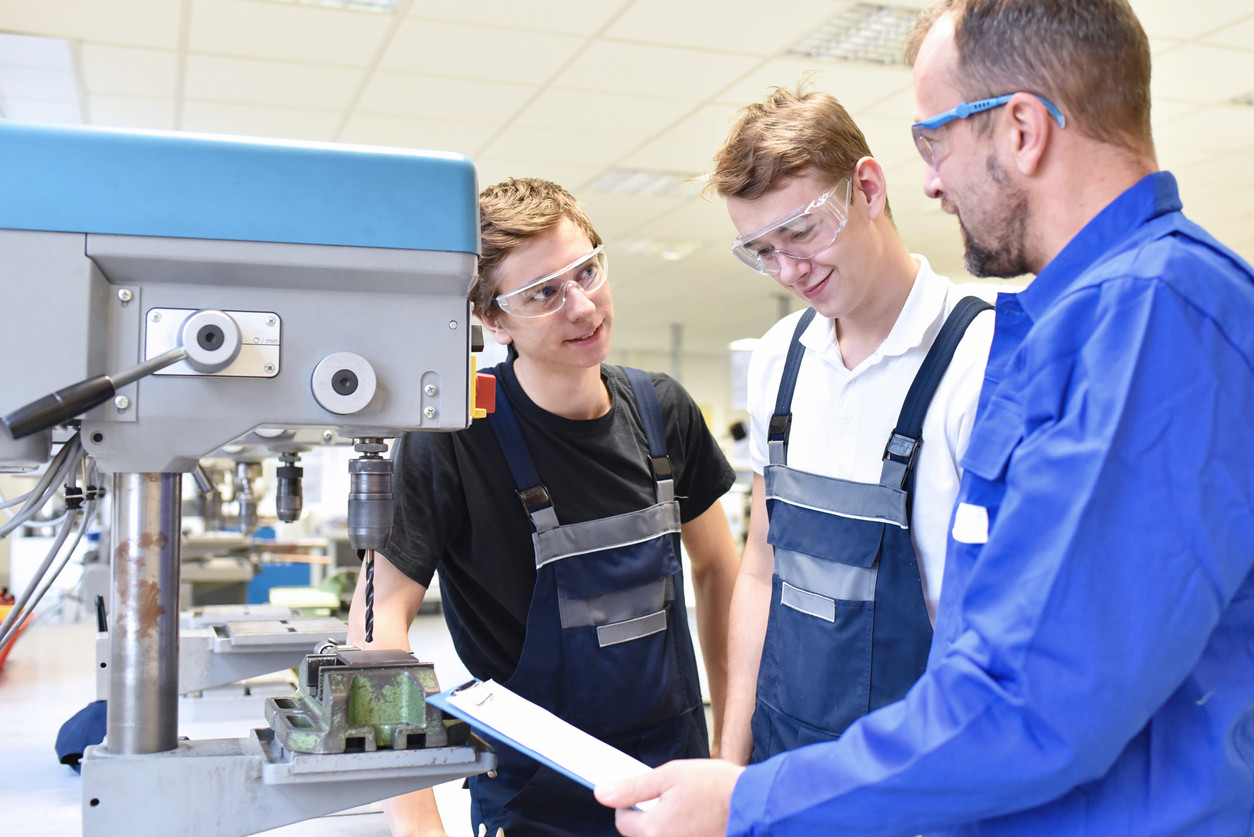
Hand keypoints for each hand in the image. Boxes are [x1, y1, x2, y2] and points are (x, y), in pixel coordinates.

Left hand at [594, 758, 743, 836]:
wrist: (755, 804)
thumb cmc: (717, 787)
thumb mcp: (670, 775)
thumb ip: (633, 787)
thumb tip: (602, 793)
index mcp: (654, 830)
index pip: (623, 821)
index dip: (630, 803)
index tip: (644, 793)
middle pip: (641, 834)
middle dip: (650, 817)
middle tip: (671, 799)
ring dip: (667, 826)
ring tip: (688, 808)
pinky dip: (683, 831)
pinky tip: (697, 819)